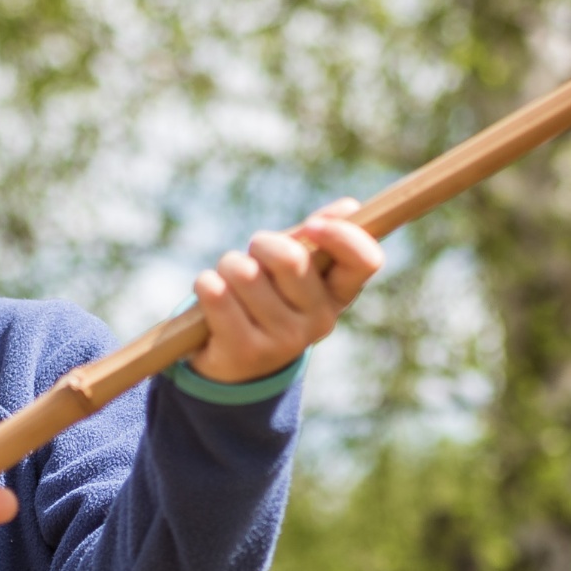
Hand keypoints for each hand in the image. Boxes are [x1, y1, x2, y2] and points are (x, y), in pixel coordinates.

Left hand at [188, 198, 384, 384]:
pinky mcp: (246, 352)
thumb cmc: (269, 299)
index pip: (365, 260)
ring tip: (230, 284)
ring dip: (227, 266)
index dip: (341, 234)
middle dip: (261, 244)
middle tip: (253, 256)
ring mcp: (285, 341)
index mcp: (339, 294)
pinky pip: (216, 294)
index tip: (311, 225)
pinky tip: (212, 296)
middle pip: (290, 259)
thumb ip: (318, 238)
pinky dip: (206, 284)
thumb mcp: (296, 269)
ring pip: (244, 273)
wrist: (236, 362)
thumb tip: (350, 207)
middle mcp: (320, 321)